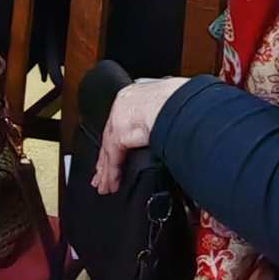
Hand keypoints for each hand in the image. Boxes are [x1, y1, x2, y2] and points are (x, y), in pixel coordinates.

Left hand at [91, 78, 189, 194]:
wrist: (174, 100)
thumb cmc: (178, 96)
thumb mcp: (166, 100)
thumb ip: (160, 110)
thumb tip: (169, 118)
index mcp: (134, 93)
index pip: (120, 119)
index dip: (116, 137)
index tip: (114, 148)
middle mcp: (122, 106)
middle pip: (109, 138)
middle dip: (104, 158)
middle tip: (100, 173)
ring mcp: (118, 120)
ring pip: (108, 151)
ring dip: (106, 170)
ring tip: (105, 185)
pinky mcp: (118, 136)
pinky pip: (113, 160)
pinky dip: (113, 174)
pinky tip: (112, 184)